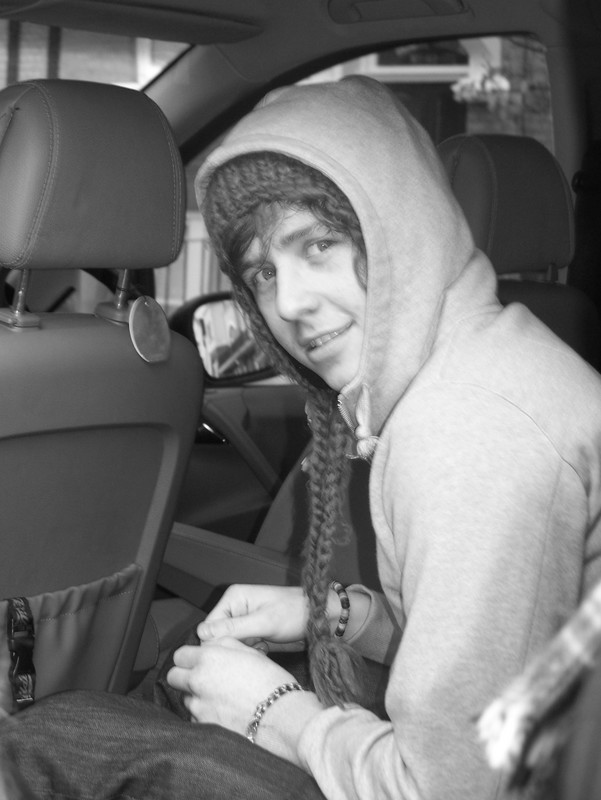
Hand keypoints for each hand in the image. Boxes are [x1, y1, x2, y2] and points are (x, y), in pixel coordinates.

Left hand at [167, 637, 324, 763]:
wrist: (281, 716)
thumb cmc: (271, 681)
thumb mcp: (250, 651)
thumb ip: (224, 644)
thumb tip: (211, 645)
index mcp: (209, 657)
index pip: (179, 655)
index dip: (189, 657)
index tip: (197, 661)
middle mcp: (199, 680)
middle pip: (174, 677)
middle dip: (184, 676)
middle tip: (203, 678)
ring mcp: (199, 705)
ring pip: (185, 698)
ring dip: (196, 697)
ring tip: (219, 698)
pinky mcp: (204, 726)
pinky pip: (195, 717)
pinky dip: (205, 715)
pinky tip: (223, 712)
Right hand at [196, 585, 308, 650]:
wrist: (320, 617)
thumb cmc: (295, 613)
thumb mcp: (264, 622)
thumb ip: (233, 628)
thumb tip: (201, 633)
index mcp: (233, 598)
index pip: (208, 626)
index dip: (218, 643)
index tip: (237, 650)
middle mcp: (235, 607)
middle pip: (218, 636)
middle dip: (234, 647)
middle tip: (255, 647)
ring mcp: (244, 620)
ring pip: (230, 644)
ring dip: (244, 650)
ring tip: (263, 646)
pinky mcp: (253, 630)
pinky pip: (242, 646)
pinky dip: (251, 651)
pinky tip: (265, 648)